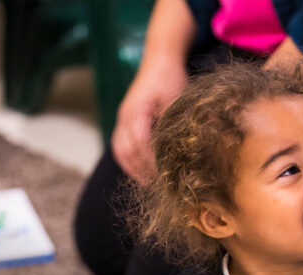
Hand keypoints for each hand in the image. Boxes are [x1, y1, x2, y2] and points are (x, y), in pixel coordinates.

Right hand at [110, 66, 186, 183]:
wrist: (159, 60)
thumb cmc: (171, 78)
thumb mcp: (177, 99)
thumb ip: (175, 123)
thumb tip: (182, 149)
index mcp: (137, 111)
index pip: (140, 142)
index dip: (152, 161)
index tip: (166, 175)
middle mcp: (125, 117)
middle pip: (127, 150)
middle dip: (142, 170)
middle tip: (160, 185)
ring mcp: (122, 119)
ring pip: (120, 150)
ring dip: (134, 169)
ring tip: (149, 184)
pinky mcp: (124, 121)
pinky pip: (120, 146)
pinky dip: (128, 161)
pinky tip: (141, 172)